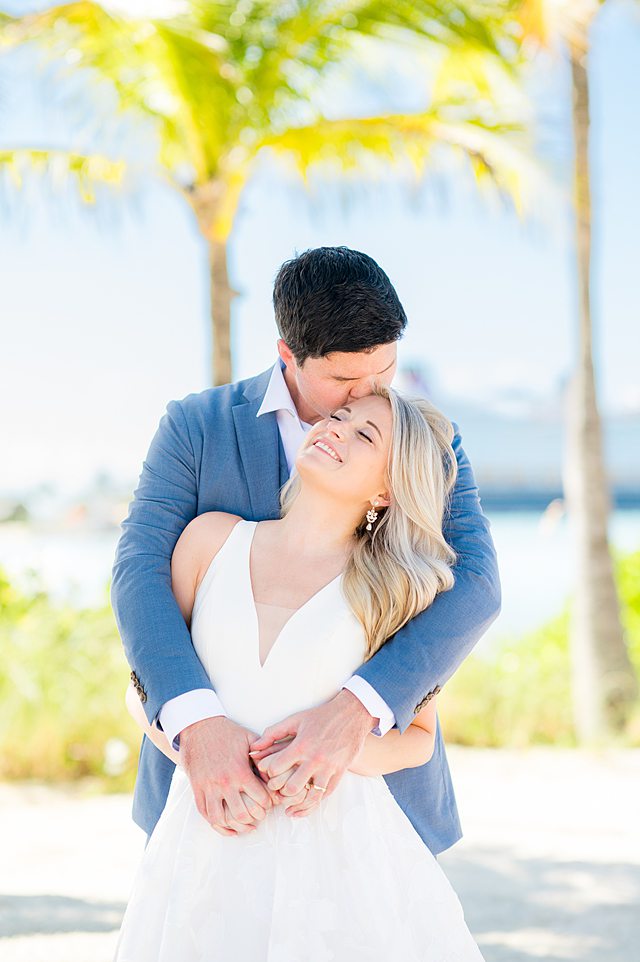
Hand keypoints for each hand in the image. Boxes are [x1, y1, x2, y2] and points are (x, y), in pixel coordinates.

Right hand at [180, 716, 273, 836]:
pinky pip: (205, 814)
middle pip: (242, 814)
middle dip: (255, 818)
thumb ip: (264, 754)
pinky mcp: (197, 789)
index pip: (260, 798)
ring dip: (236, 826)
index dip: (269, 803)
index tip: (271, 802)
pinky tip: (228, 827)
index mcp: (239, 771)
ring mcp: (208, 788)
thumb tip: (276, 769)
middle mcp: (224, 783)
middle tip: (260, 815)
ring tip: (246, 826)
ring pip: (222, 819)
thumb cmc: (226, 732)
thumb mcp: (249, 738)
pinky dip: (217, 825)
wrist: (198, 727)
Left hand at [248, 689, 376, 817]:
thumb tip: (254, 747)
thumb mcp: (295, 720)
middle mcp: (314, 759)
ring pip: (310, 796)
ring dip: (297, 803)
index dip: (268, 772)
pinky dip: (314, 803)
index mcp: (301, 746)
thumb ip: (273, 733)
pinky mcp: (340, 772)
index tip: (269, 772)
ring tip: (288, 805)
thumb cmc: (321, 716)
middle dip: (281, 792)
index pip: (276, 768)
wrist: (352, 714)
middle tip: (277, 790)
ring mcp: (329, 768)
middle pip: (291, 788)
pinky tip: (304, 806)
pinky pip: (326, 794)